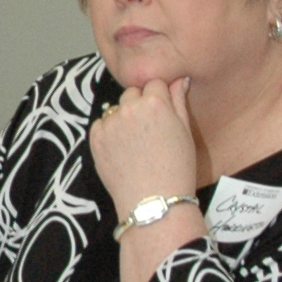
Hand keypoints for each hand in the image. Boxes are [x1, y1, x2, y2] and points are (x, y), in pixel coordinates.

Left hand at [89, 78, 209, 219]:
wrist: (154, 202)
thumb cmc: (177, 169)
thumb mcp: (185, 132)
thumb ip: (179, 101)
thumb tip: (178, 80)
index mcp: (155, 102)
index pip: (154, 84)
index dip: (159, 98)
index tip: (162, 114)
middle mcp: (130, 108)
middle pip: (132, 93)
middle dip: (140, 105)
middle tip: (149, 130)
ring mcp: (110, 123)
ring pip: (115, 108)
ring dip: (123, 117)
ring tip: (135, 143)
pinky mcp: (96, 138)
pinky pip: (101, 124)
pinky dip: (109, 132)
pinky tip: (122, 150)